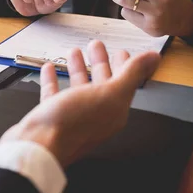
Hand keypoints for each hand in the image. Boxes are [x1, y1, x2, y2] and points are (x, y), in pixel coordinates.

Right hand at [0, 41, 159, 167]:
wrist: (39, 146)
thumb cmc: (73, 124)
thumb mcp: (109, 94)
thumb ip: (131, 74)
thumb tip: (153, 58)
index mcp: (113, 110)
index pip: (124, 84)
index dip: (124, 66)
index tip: (120, 51)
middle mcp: (94, 113)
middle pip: (100, 83)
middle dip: (100, 62)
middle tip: (96, 46)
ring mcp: (72, 115)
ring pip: (78, 87)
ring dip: (78, 68)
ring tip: (74, 52)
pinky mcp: (51, 115)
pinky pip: (54, 94)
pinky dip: (53, 79)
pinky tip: (50, 68)